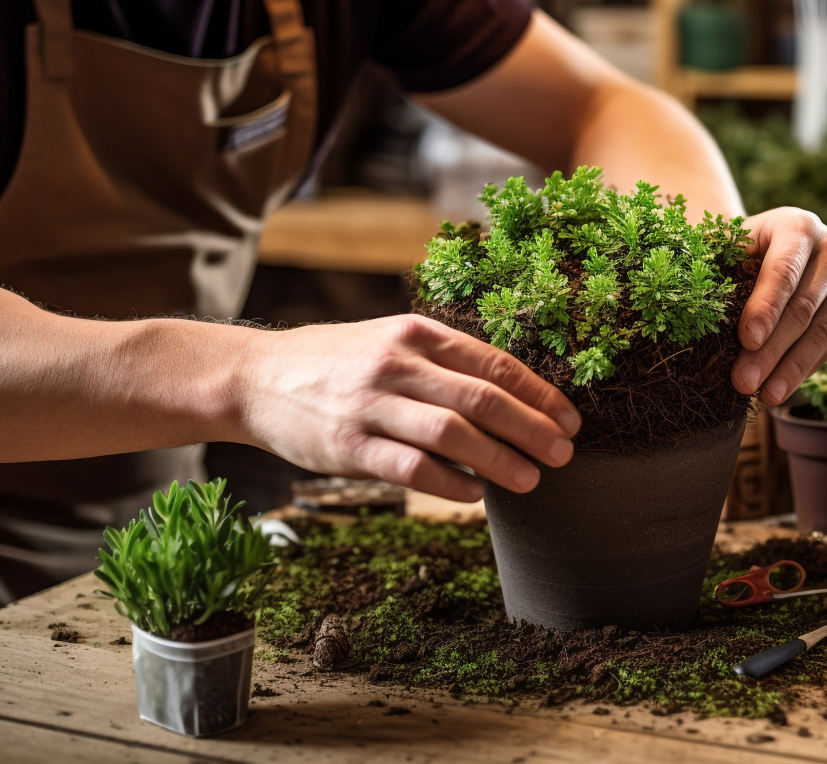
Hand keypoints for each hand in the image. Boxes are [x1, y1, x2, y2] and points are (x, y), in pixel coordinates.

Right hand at [235, 315, 580, 501]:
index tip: (570, 420)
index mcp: (416, 333)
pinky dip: (450, 482)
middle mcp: (397, 363)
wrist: (256, 377)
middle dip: (533, 429)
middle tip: (564, 453)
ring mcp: (371, 404)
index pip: (494, 364)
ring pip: (453, 433)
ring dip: (501, 459)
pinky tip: (476, 494)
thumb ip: (443, 362)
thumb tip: (512, 397)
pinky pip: (410, 467)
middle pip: (483, 399)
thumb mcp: (391, 340)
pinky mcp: (347, 445)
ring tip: (531, 479)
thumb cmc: (338, 363)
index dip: (540, 394)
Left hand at [731, 208, 826, 402]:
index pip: (784, 271)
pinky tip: (782, 388)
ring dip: (792, 368)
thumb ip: (723, 269)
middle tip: (744, 382)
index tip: (746, 340)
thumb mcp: (733, 246)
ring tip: (766, 396)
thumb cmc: (747, 248)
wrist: (786, 243)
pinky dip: (806, 368)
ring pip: (824, 330)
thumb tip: (699, 309)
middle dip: (772, 350)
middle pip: (803, 307)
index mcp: (799, 226)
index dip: (765, 307)